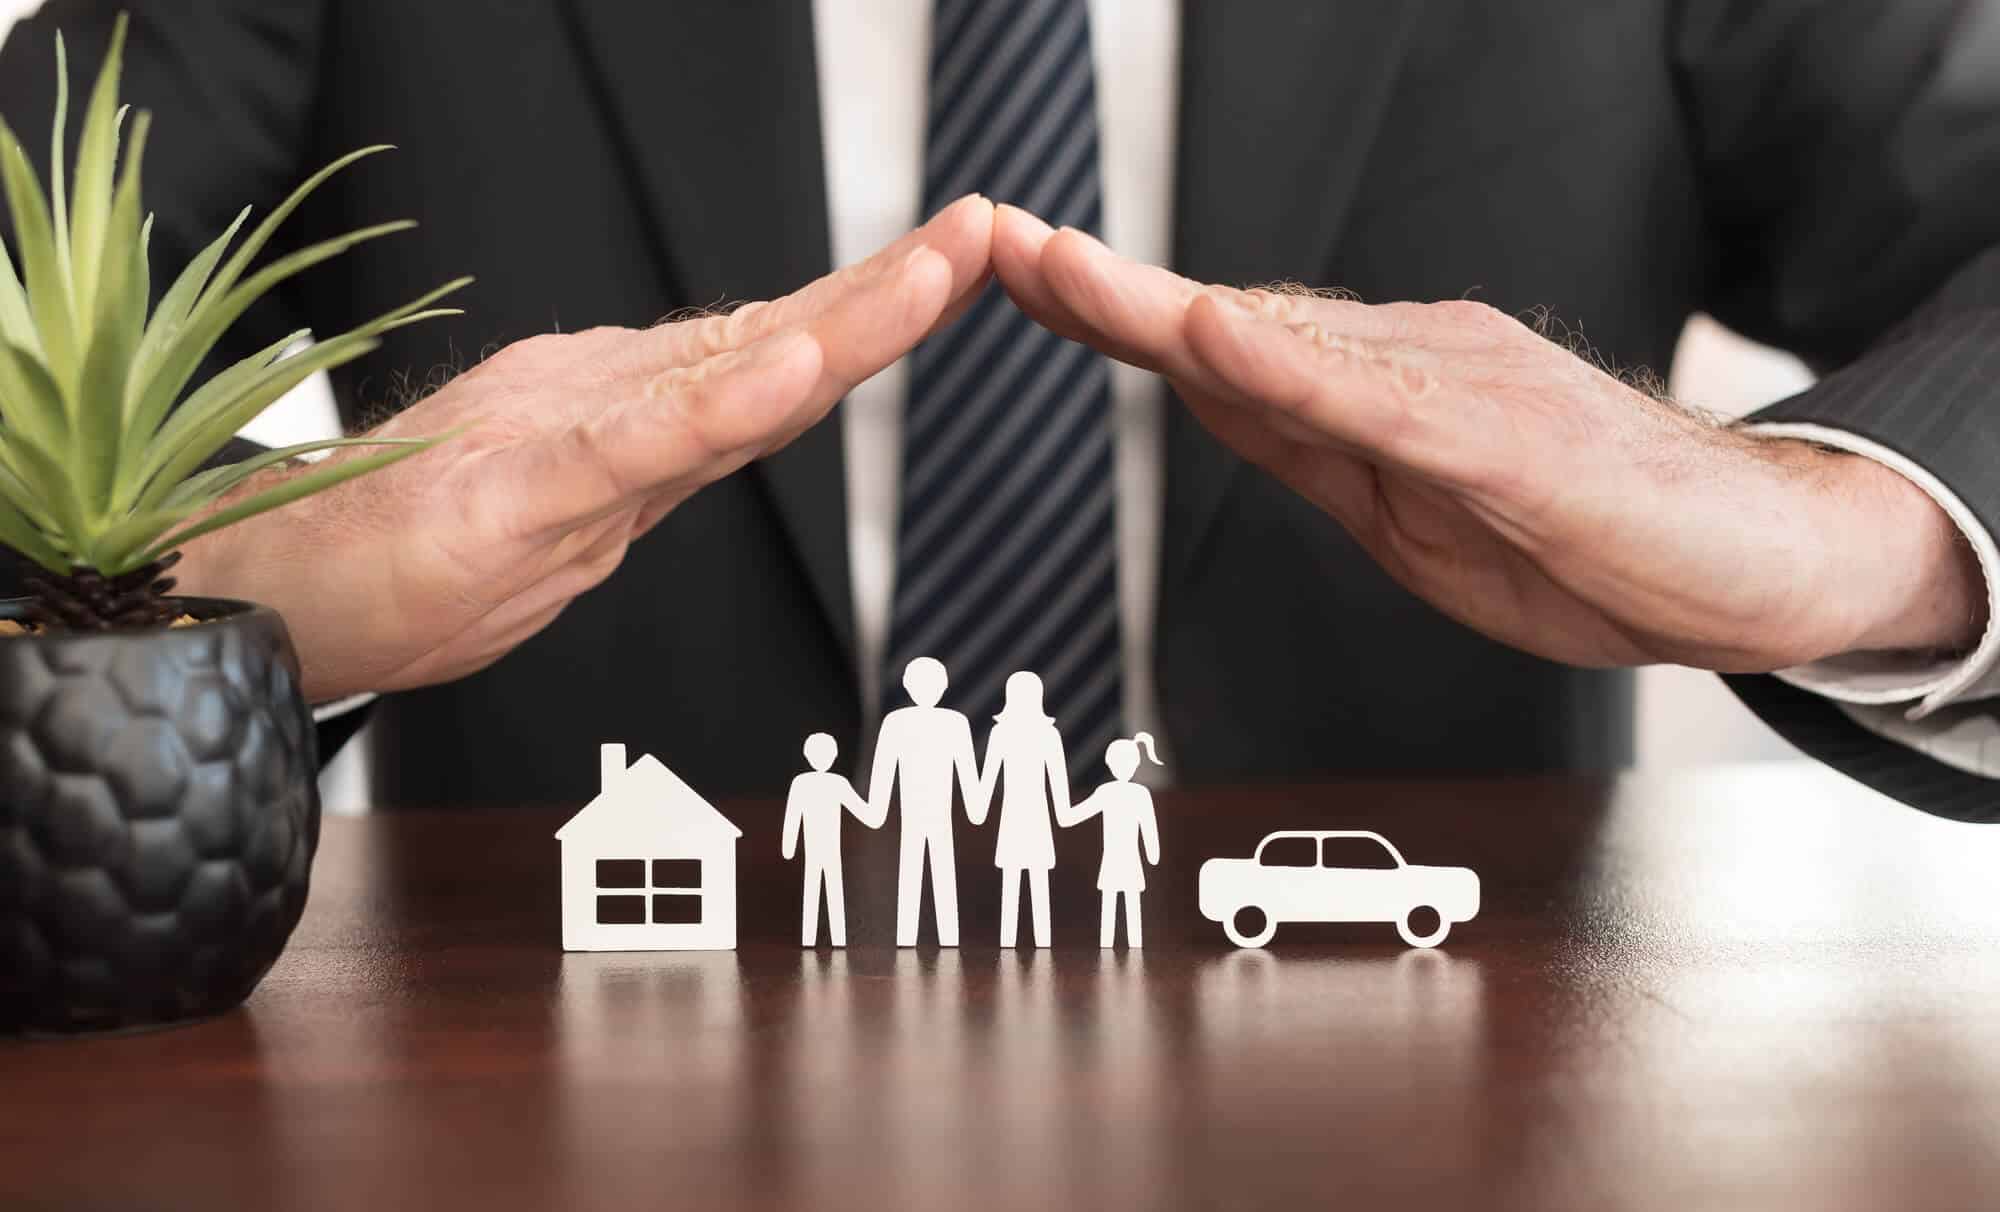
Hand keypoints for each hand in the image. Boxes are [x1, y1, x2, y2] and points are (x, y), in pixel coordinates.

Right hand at [179, 196, 995, 701]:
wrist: (266, 598)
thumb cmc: (394, 557)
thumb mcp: (550, 517)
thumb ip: (635, 466)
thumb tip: (717, 420)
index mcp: (625, 428)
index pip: (774, 367)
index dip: (872, 319)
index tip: (958, 268)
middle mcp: (608, 416)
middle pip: (775, 349)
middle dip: (890, 294)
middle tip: (985, 232)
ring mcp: (562, 449)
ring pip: (725, 378)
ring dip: (842, 325)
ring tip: (935, 271)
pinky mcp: (507, 498)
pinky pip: (630, 450)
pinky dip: (715, 409)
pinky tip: (791, 371)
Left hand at [992, 205, 1983, 671]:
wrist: (1757, 566)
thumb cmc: (1592, 543)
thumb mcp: (1412, 513)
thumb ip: (1315, 449)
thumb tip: (1211, 395)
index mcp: (1382, 388)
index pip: (1226, 345)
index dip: (1115, 310)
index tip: (1020, 272)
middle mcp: (1413, 362)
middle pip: (1234, 324)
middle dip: (1105, 290)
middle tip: (995, 242)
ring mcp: (1463, 390)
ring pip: (1288, 343)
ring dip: (1162, 307)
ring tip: (1060, 268)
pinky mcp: (1512, 443)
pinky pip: (1383, 406)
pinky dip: (1289, 373)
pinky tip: (1216, 342)